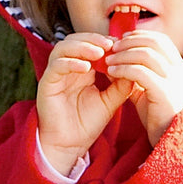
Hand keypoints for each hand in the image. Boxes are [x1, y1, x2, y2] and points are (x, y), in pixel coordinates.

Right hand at [37, 33, 133, 174]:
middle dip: (93, 39)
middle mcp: (67, 68)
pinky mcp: (46, 84)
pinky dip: (71, 63)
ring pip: (63, 48)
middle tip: (110, 44)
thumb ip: (121, 85)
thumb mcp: (110, 101)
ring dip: (81, 46)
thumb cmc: (87, 123)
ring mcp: (55, 75)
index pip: (89, 44)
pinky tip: (86, 68)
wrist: (70, 145)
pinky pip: (56, 66)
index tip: (121, 45)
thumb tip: (136, 68)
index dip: (104, 41)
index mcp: (81, 70)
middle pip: (75, 40)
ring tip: (99, 53)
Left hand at [102, 30, 182, 144]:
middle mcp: (180, 71)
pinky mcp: (165, 94)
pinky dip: (124, 69)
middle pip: (154, 43)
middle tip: (111, 48)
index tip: (121, 39)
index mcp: (179, 69)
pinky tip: (111, 73)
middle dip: (130, 42)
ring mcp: (174, 82)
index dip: (140, 36)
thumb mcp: (148, 93)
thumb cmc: (158, 118)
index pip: (161, 40)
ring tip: (108, 61)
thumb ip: (136, 77)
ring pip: (147, 54)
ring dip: (124, 55)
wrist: (171, 142)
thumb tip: (115, 63)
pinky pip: (141, 73)